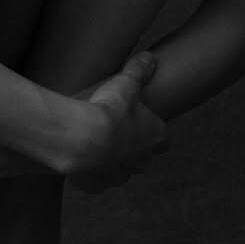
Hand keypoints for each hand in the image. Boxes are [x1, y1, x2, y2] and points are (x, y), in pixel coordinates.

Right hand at [68, 52, 167, 191]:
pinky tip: (80, 156)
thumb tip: (150, 57)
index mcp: (156, 138)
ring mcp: (120, 176)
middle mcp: (142, 161)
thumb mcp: (126, 84)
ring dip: (111, 159)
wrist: (82, 140)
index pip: (164, 138)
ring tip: (94, 142)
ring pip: (120, 170)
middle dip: (132, 146)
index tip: (139, 119)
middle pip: (143, 156)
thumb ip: (139, 70)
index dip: (153, 129)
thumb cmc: (109, 110)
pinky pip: (97, 180)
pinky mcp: (98, 186)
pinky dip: (90, 171)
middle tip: (115, 129)